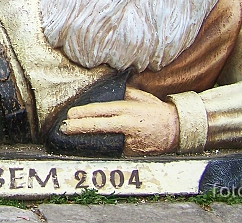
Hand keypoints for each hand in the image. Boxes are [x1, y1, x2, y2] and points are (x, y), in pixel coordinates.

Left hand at [59, 87, 179, 155]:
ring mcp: (131, 141)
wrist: (177, 130)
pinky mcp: (133, 154)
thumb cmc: (156, 111)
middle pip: (99, 126)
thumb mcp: (140, 96)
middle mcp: (128, 125)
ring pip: (104, 141)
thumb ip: (123, 92)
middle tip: (64, 127)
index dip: (85, 113)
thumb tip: (106, 87)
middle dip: (79, 127)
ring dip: (88, 139)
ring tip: (71, 136)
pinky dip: (103, 147)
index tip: (71, 114)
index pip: (102, 111)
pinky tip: (89, 146)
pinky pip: (114, 150)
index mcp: (128, 109)